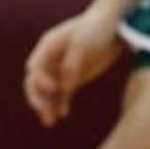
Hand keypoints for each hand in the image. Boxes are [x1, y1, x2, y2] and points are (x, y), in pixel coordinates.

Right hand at [24, 10, 125, 126]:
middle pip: (35, 81)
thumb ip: (72, 64)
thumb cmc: (95, 28)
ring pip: (47, 91)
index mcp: (48, 47)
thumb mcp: (83, 42)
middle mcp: (50, 58)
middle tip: (43, 112)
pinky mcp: (73, 76)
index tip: (53, 89)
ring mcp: (61, 68)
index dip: (40, 80)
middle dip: (37, 97)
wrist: (114, 26)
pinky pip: (62, 93)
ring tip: (49, 122)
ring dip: (46, 105)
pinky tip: (64, 114)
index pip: (35, 67)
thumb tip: (65, 87)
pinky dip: (61, 104)